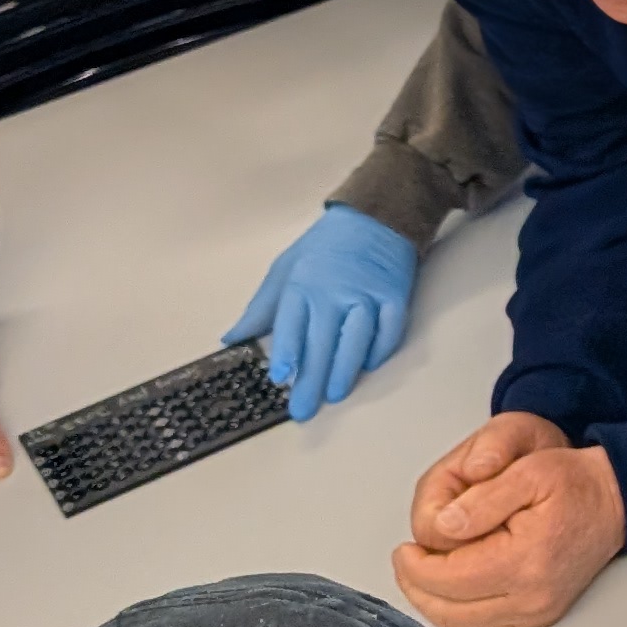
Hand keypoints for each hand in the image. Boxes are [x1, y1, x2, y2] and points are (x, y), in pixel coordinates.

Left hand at [226, 204, 417, 419]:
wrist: (375, 217)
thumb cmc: (323, 248)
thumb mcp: (284, 270)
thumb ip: (261, 308)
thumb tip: (231, 339)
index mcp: (302, 284)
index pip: (291, 324)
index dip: (286, 352)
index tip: (280, 378)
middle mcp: (335, 291)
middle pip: (322, 341)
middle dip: (312, 378)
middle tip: (303, 409)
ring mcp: (368, 294)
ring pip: (356, 338)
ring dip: (345, 369)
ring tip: (335, 395)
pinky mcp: (396, 295)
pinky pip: (390, 329)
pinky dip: (380, 349)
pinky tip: (369, 365)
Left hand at [391, 411, 626, 626]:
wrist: (616, 500)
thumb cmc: (575, 483)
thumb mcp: (526, 470)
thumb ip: (480, 500)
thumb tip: (441, 528)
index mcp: (525, 562)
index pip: (449, 579)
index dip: (415, 567)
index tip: (404, 549)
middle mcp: (533, 598)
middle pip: (451, 612)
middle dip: (418, 589)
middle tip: (406, 563)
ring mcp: (539, 613)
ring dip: (435, 607)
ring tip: (422, 578)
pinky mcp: (542, 617)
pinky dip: (459, 618)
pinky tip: (449, 595)